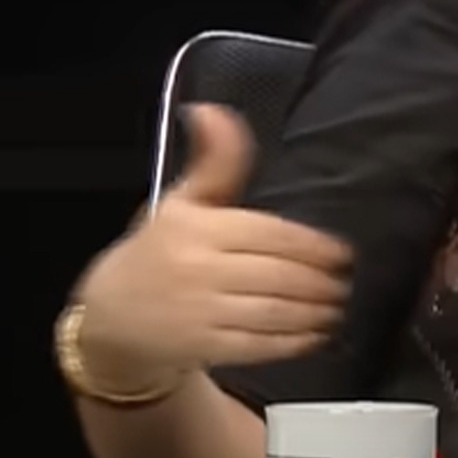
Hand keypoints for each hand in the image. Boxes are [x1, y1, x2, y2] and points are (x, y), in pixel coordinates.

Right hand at [70, 104, 353, 388]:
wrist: (109, 318)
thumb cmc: (158, 251)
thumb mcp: (182, 201)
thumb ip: (214, 162)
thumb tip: (211, 110)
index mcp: (197, 227)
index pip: (271, 235)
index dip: (315, 247)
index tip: (343, 254)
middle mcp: (198, 269)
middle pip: (279, 276)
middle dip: (322, 282)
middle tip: (347, 283)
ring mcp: (200, 312)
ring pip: (274, 312)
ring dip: (316, 312)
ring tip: (338, 307)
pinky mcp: (202, 347)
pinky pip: (259, 345)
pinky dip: (295, 341)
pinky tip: (317, 334)